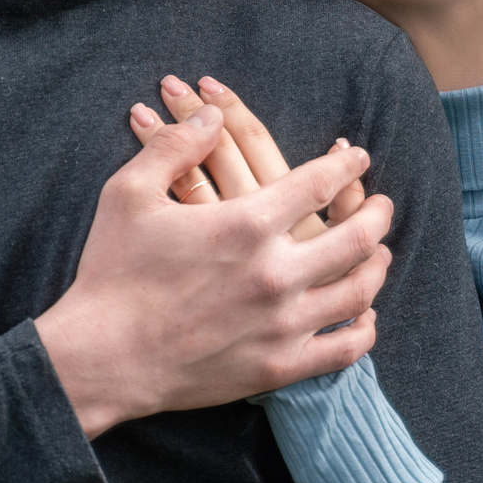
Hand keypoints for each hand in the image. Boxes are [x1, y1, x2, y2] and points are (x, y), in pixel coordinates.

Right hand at [34, 105, 390, 438]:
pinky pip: (345, 348)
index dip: (345, 165)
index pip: (318, 183)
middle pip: (357, 236)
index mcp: (246, 224)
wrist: (101, 358)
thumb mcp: (129, 194)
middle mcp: (277, 272)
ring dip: (379, 266)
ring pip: (360, 291)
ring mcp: (283, 324)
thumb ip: (175, 147)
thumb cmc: (112, 272)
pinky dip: (364, 330)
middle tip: (382, 203)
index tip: (356, 158)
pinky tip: (365, 316)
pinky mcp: (279, 368)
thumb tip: (212, 115)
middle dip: (377, 213)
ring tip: (381, 253)